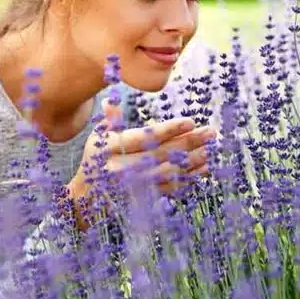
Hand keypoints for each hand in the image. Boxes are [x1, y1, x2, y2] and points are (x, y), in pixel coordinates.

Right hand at [65, 101, 214, 226]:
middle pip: (161, 154)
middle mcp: (121, 168)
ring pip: (168, 172)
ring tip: (211, 150)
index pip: (144, 138)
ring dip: (193, 161)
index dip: (168, 130)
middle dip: (188, 143)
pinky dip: (189, 178)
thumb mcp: (98, 137)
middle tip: (211, 132)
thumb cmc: (98, 158)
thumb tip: (112, 99)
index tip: (190, 121)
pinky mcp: (143, 198)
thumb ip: (111, 119)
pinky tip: (204, 169)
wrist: (88, 195)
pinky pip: (170, 187)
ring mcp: (133, 186)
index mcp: (110, 148)